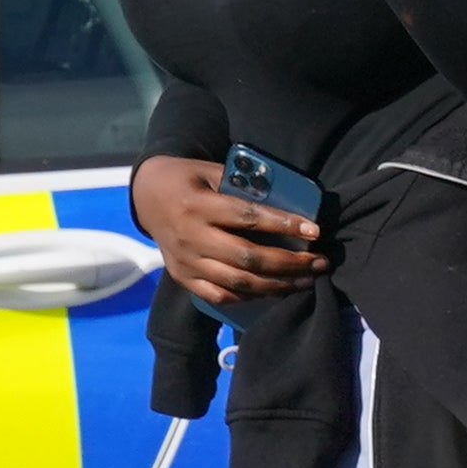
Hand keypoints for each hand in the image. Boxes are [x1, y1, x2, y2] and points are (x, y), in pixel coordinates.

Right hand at [132, 152, 322, 305]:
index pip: (246, 217)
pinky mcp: (183, 278)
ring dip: (279, 285)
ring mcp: (185, 262)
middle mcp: (190, 237)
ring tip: (308, 280)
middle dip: (290, 264)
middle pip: (247, 258)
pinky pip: (222, 295)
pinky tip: (277, 290)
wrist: (145, 196)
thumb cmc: (188, 179)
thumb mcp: (211, 171)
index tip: (315, 230)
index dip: (283, 225)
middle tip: (321, 262)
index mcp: (196, 205)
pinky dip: (252, 296)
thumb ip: (243, 187)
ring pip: (239, 282)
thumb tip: (291, 204)